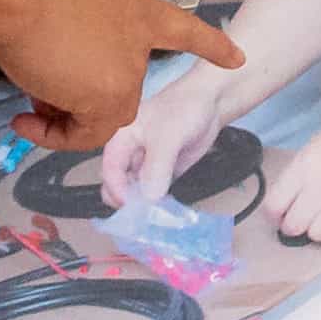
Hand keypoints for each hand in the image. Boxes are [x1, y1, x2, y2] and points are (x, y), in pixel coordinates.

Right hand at [0, 0, 236, 152]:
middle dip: (80, 100)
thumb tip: (64, 81)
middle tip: (37, 99)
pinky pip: (82, 133)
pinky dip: (52, 136)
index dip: (210, 44)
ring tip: (26, 110)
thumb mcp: (68, 8)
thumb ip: (81, 39)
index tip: (238, 58)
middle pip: (120, 87)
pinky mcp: (107, 99)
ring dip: (63, 120)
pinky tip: (23, 121)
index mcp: (136, 8)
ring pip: (100, 113)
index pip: (182, 28)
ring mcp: (127, 72)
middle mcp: (138, 42)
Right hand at [94, 65, 233, 214]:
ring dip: (143, 205)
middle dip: (127, 201)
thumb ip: (157, 166)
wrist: (211, 103)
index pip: (109, 170)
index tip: (132, 205)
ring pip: (136, 191)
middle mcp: (129, 154)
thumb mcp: (167, 136)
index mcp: (120, 140)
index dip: (117, 189)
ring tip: (156, 216)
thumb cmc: (183, 110)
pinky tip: (166, 211)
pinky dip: (157, 203)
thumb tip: (149, 198)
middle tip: (143, 215)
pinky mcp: (162, 173)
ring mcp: (145, 165)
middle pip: (118, 184)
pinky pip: (154, 192)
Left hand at [261, 96, 320, 245]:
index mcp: (304, 169)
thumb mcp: (314, 147)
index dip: (274, 213)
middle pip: (293, 226)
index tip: (280, 213)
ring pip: (317, 236)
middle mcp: (320, 189)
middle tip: (302, 217)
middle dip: (294, 223)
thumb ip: (298, 176)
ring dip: (318, 229)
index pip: (274, 206)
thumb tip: (287, 201)